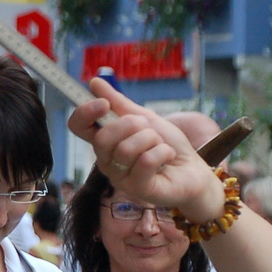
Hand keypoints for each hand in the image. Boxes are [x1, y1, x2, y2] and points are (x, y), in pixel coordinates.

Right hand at [67, 79, 224, 220]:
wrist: (193, 170)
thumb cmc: (168, 144)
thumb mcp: (145, 118)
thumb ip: (119, 103)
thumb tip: (94, 82)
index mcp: (105, 141)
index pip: (78, 126)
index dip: (85, 113)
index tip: (105, 104)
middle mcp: (107, 161)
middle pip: (102, 138)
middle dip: (130, 126)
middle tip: (149, 130)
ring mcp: (121, 177)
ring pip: (126, 149)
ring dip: (152, 140)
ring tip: (161, 145)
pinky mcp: (138, 189)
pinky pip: (145, 162)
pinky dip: (163, 153)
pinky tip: (168, 157)